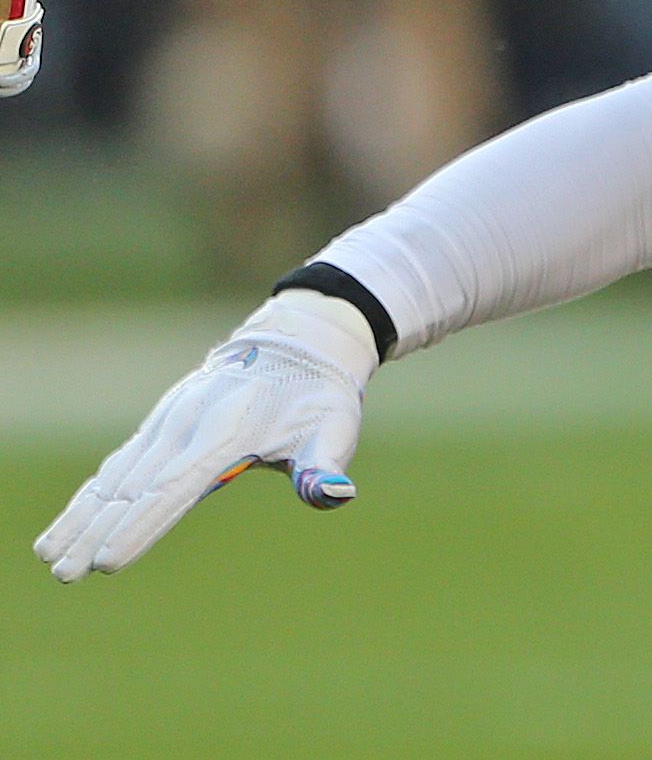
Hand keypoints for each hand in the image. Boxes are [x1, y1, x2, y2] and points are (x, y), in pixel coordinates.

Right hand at [36, 292, 376, 581]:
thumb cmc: (319, 396)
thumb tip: (335, 495)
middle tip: (65, 575)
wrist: (297, 344)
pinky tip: (63, 527)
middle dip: (97, 533)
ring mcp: (167, 424)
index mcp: (228, 431)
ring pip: (115, 478)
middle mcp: (186, 426)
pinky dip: (88, 496)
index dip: (141, 526)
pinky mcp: (159, 426)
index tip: (108, 561)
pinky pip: (116, 465)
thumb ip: (325, 464)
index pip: (176, 487)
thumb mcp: (334, 427)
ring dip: (81, 518)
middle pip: (133, 489)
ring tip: (49, 558)